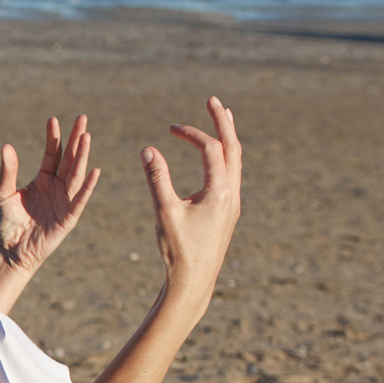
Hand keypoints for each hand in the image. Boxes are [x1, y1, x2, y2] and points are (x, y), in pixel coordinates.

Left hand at [0, 114, 98, 277]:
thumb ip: (7, 172)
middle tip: (82, 117)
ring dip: (82, 156)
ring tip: (87, 136)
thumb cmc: (5, 225)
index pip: (52, 153)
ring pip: (76, 174)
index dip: (54, 137)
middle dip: (76, 138)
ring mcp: (64, 201)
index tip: (53, 119)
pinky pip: (80, 199)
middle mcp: (56, 187)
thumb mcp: (3, 194)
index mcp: (42, 180)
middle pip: (69, 159)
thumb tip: (6, 146)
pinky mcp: (68, 218)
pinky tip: (95, 171)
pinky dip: (88, 186)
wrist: (9, 253)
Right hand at [143, 96, 242, 302]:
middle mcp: (232, 193)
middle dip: (223, 122)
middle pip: (233, 147)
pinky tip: (216, 159)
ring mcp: (232, 203)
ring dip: (228, 138)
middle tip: (214, 101)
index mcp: (219, 190)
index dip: (191, 134)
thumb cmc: (178, 249)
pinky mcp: (227, 212)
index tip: (169, 129)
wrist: (194, 282)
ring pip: (235, 161)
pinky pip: (231, 175)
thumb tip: (148, 148)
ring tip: (224, 119)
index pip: (210, 149)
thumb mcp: (164, 211)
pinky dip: (225, 158)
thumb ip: (157, 178)